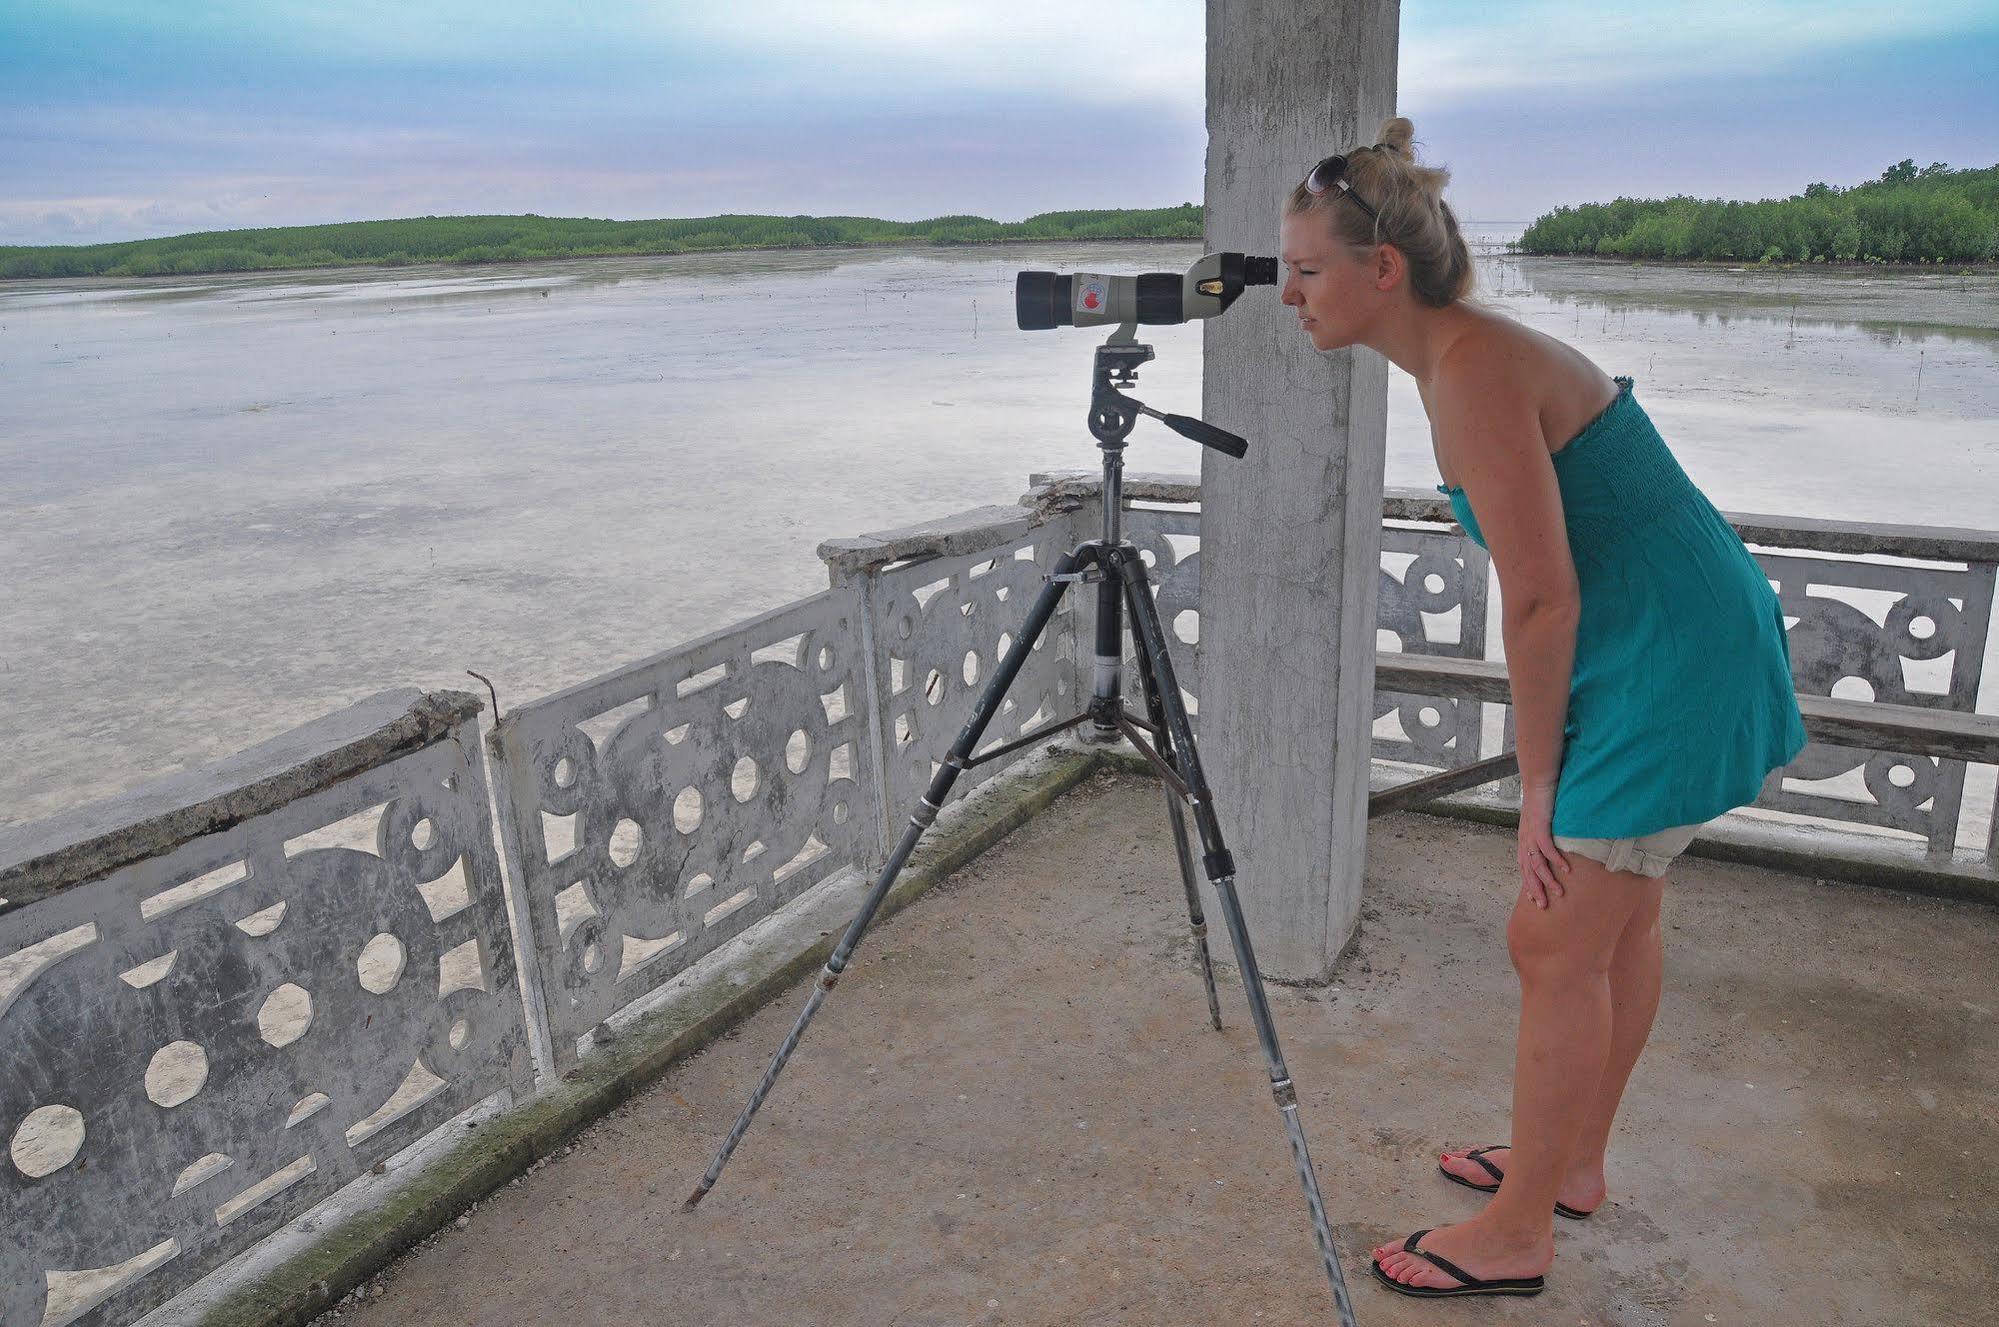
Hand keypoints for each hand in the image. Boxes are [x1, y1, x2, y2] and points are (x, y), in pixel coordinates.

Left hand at [1517, 781, 1571, 908]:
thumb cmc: (1543, 802)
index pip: (1525, 868)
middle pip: (1528, 871)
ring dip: (1548, 880)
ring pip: (1537, 864)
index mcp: (1524, 841)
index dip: (1529, 884)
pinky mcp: (1540, 826)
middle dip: (1535, 890)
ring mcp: (1531, 835)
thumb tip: (1556, 848)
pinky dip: (1557, 860)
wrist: (1539, 782)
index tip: (1534, 900)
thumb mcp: (1542, 823)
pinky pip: (1548, 848)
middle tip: (1544, 906)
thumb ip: (1546, 837)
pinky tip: (1566, 870)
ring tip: (1559, 893)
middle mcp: (1525, 841)